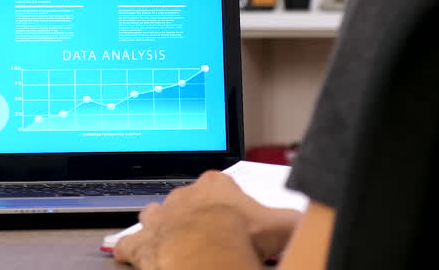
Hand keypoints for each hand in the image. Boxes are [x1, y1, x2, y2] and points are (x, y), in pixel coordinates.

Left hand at [114, 171, 302, 267]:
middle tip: (206, 234)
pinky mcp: (143, 242)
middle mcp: (185, 196)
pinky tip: (132, 254)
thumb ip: (293, 217)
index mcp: (216, 185)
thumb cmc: (238, 236)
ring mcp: (161, 218)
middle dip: (193, 214)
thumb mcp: (280, 224)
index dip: (227, 200)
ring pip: (154, 215)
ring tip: (170, 239)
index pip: (220, 185)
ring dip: (160, 226)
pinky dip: (131, 249)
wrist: (205, 255)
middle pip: (187, 200)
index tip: (232, 215)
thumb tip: (308, 218)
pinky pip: (130, 243)